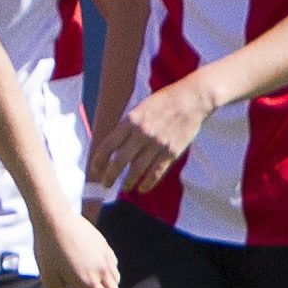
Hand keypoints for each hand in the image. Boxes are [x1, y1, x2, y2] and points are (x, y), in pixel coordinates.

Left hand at [33, 206, 120, 287]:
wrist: (54, 219)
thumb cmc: (47, 250)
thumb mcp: (50, 279)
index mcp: (88, 282)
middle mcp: (101, 271)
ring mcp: (105, 257)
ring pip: (116, 282)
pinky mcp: (105, 246)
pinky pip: (113, 267)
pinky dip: (110, 277)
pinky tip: (98, 276)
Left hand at [89, 74, 216, 196]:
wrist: (193, 98)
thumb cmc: (164, 101)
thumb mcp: (139, 107)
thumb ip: (127, 126)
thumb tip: (114, 146)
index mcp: (130, 120)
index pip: (108, 145)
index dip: (99, 160)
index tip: (95, 169)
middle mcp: (142, 133)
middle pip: (120, 160)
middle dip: (110, 175)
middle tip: (105, 184)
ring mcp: (158, 143)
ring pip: (138, 169)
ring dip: (128, 181)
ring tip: (124, 187)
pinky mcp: (172, 151)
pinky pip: (157, 172)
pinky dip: (149, 183)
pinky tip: (142, 188)